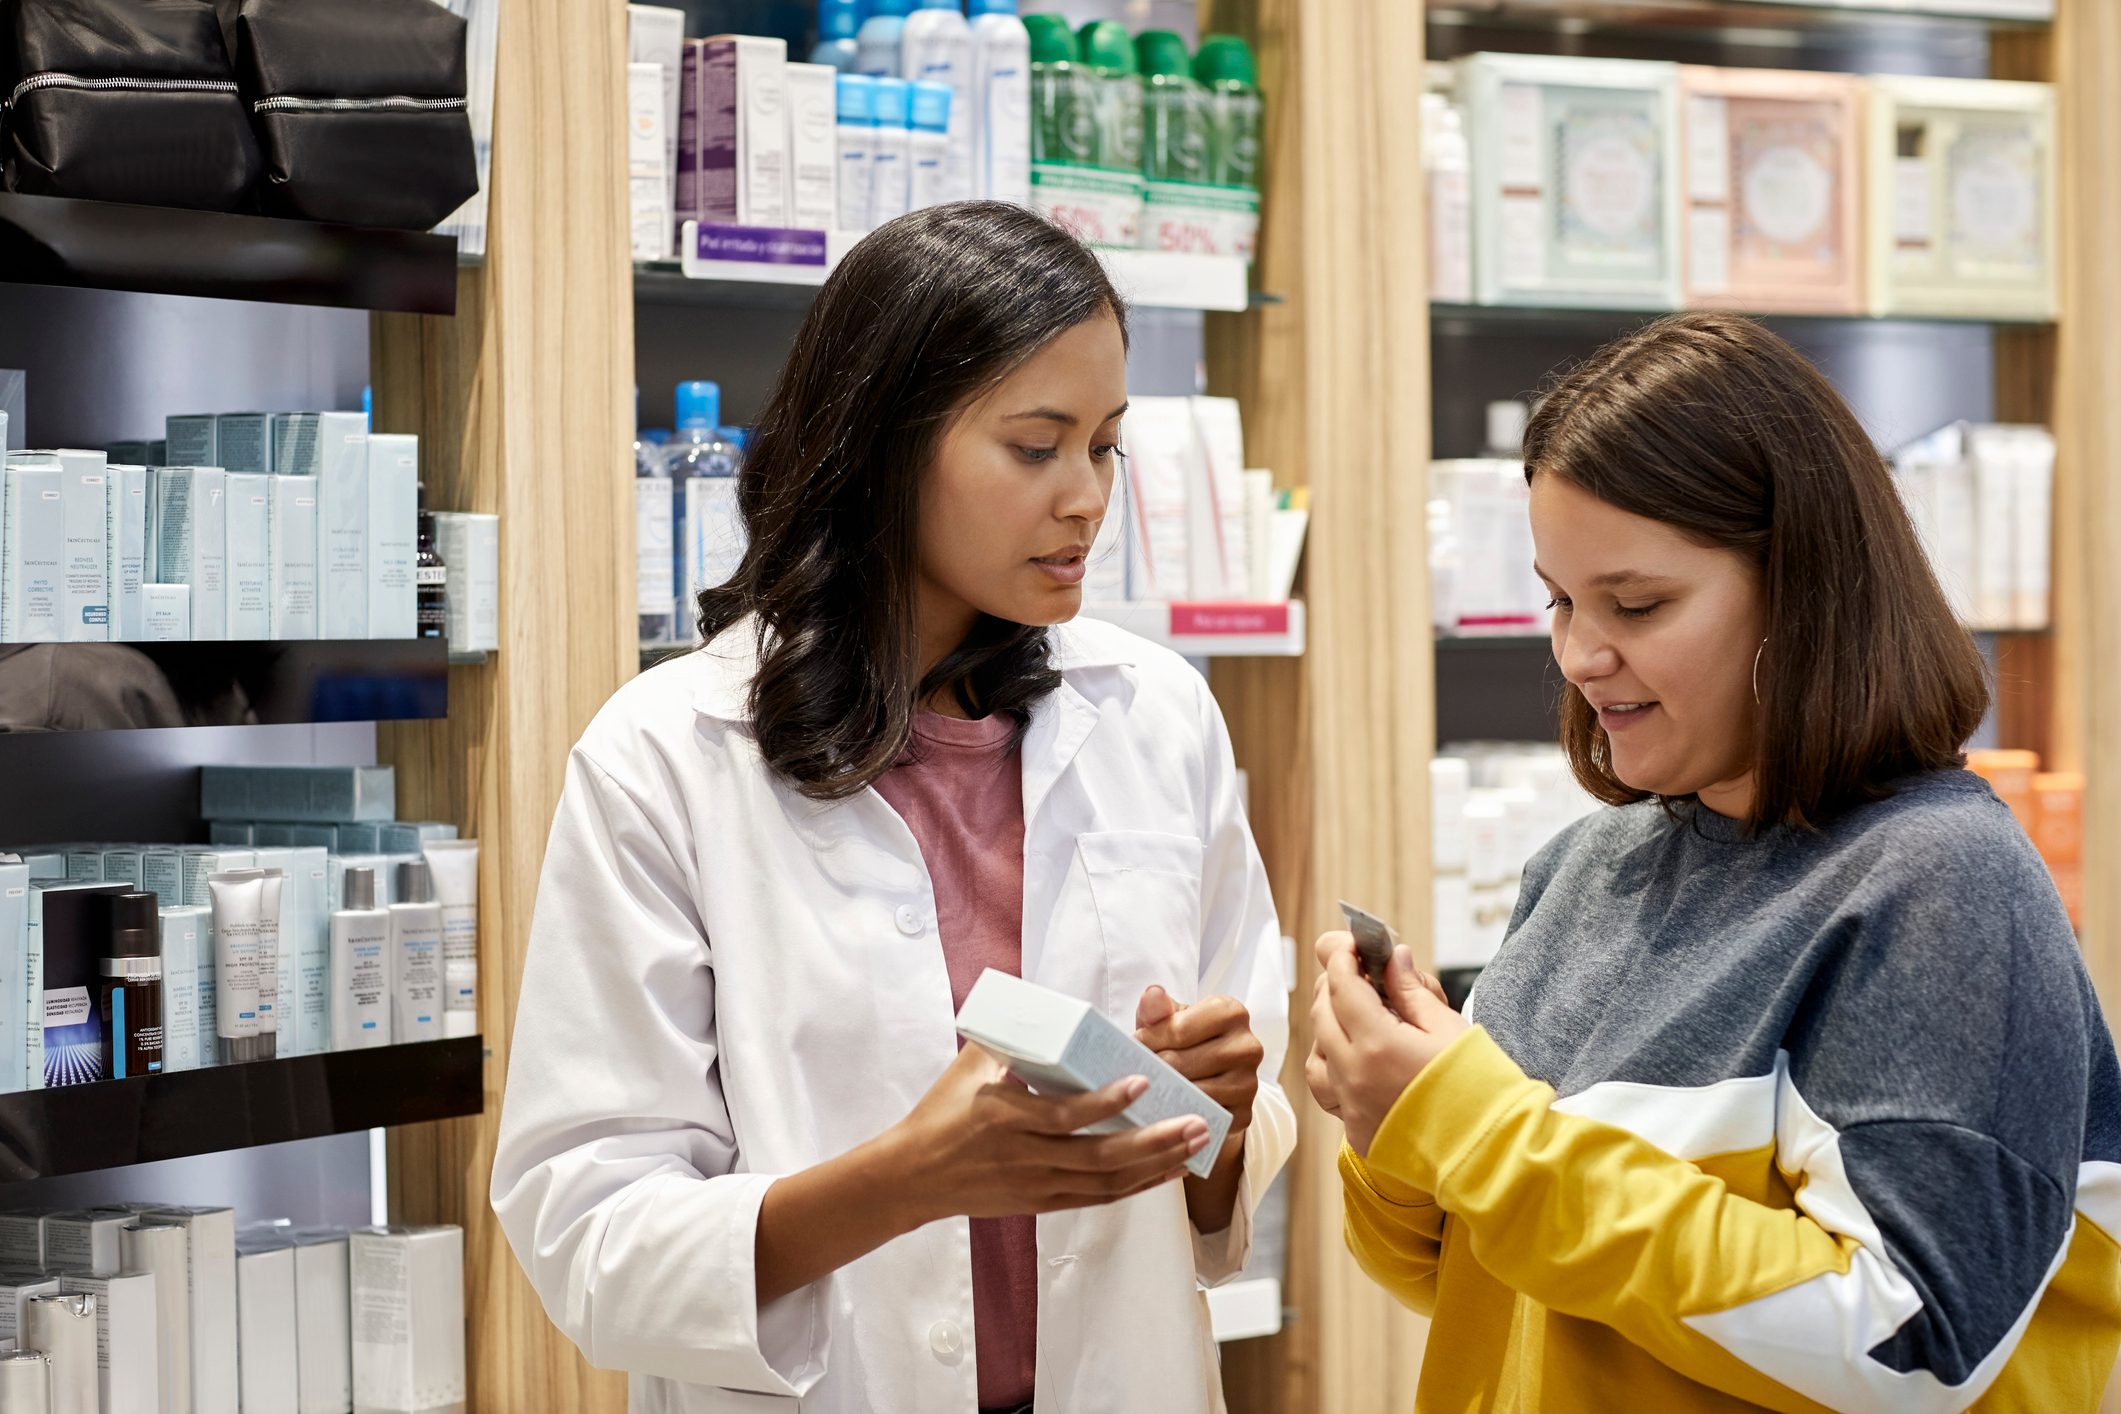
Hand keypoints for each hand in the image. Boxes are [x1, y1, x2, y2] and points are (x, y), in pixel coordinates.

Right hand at [882, 1041, 1209, 1224]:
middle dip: (1154, 1140)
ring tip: (1195, 1143)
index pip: (1063, 1115)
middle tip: (1197, 1121)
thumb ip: (1013, 1037)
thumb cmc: (942, 1111)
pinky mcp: (1041, 1203)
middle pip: (1098, 1156)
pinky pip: (1097, 1198)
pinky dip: (1136, 1186)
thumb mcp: (970, 1067)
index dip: (1105, 1102)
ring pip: (1105, 1182)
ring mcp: (1035, 1186)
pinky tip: (1168, 1170)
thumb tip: (1052, 998)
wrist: (911, 1177)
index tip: (1143, 1080)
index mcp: (1003, 1117)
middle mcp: (1023, 1157)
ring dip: (1155, 1163)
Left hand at [1135, 986, 1262, 1155]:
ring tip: (1138, 1091)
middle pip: (1180, 1063)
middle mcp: (1248, 1046)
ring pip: (1189, 1093)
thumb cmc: (1183, 1040)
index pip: (1178, 1029)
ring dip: (1159, 1094)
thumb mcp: (1169, 1019)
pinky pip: (1199, 1119)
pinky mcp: (1244, 1116)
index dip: (1148, 1040)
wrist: (1208, 1076)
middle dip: (1149, 1068)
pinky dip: (1176, 1118)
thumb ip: (1157, 1007)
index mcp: (1232, 1012)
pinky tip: (1159, 1112)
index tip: (1132, 1046)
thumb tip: (1152, 995)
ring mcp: (1249, 1084)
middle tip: (1128, 1073)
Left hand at [1311, 931, 1469, 1155]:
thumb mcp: (1449, 1028)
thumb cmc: (1481, 1088)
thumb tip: (1393, 958)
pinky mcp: (1356, 1131)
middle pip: (1322, 1015)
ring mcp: (1351, 1107)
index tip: (1351, 945)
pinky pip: (1329, 1090)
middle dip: (1334, 986)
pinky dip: (1333, 1066)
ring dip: (1328, 1028)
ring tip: (1358, 1017)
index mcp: (1377, 1044)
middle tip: (1359, 973)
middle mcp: (1353, 1076)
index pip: (1342, 986)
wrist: (1492, 1153)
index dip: (1342, 957)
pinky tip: (1358, 1058)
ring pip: (1316, 1055)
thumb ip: (1413, 991)